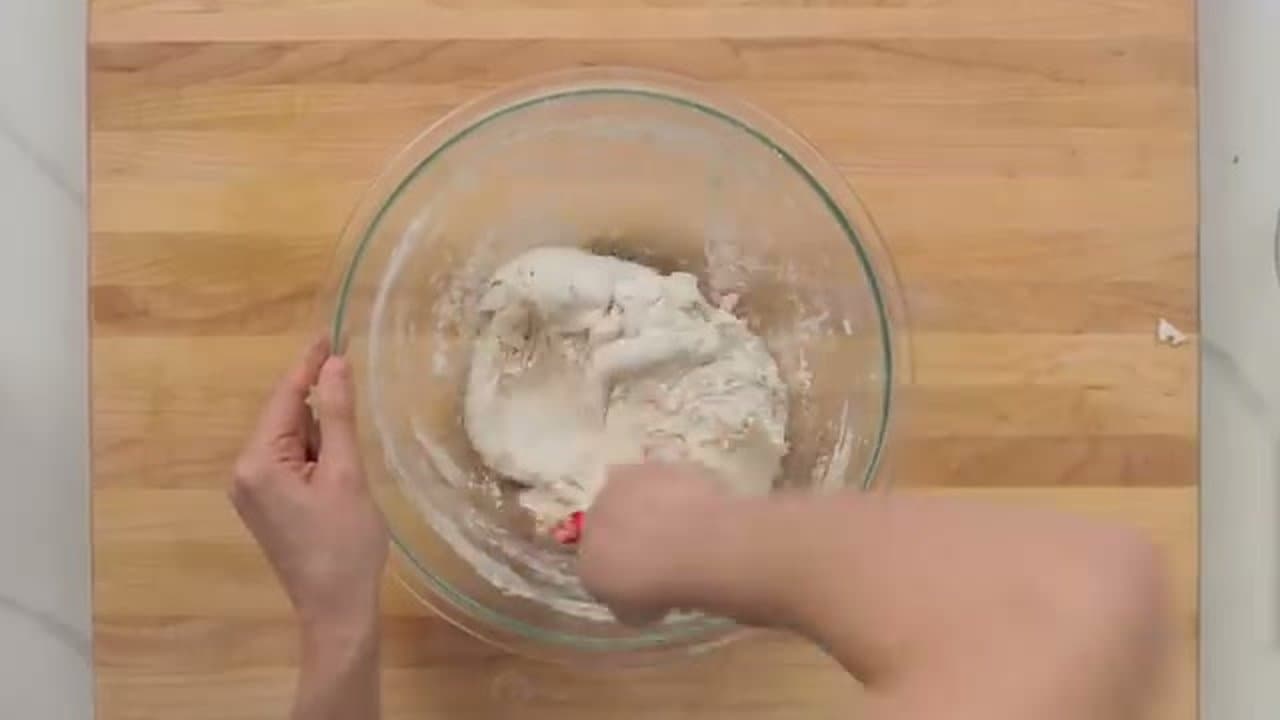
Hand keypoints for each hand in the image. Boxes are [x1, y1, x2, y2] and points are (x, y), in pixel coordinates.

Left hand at [231, 337, 388, 636]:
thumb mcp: (347, 473)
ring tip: (352, 445)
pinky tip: (340, 462)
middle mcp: (245, 471)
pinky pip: (291, 461)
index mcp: (258, 461)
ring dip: (322, 431)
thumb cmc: (345, 543)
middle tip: (351, 374)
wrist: (336, 608)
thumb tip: (335, 364)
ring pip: (291, 439)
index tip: (330, 333)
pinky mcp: (267, 505)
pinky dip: (316, 453)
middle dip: (319, 400)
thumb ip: (339, 416)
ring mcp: (253, 490)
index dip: (308, 364)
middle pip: (286, 416)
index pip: (285, 398)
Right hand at [577, 463, 727, 624]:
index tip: (641, 576)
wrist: (698, 547)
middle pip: (604, 525)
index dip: (618, 570)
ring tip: (678, 521)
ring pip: (626, 495)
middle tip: (659, 548)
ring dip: (643, 504)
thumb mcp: (640, 615)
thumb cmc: (668, 590)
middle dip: (625, 533)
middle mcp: (593, 521)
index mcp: (587, 565)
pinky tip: (691, 500)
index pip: (594, 567)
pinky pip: (655, 477)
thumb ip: (625, 601)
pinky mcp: (648, 465)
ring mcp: (618, 488)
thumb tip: (631, 596)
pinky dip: (669, 487)